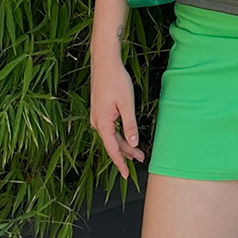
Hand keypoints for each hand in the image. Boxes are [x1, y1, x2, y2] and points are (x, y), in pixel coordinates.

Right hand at [90, 54, 144, 179]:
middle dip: (126, 153)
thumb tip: (133, 143)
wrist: (104, 62)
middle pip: (112, 143)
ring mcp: (97, 116)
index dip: (120, 163)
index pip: (112, 149)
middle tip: (141, 159)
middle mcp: (97, 122)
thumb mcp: (127, 104)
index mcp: (103, 123)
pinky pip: (109, 128)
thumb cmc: (116, 81)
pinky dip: (119, 134)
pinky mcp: (99, 110)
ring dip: (124, 143)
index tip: (126, 175)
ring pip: (111, 135)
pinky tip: (126, 135)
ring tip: (137, 151)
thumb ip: (130, 125)